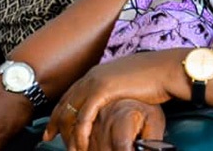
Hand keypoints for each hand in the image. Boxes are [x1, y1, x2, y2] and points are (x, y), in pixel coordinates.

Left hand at [46, 50, 184, 150]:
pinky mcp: (102, 91)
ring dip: (68, 133)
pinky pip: (84, 117)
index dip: (61, 109)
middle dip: (55, 122)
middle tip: (47, 138)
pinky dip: (80, 133)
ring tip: (70, 148)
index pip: (71, 93)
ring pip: (71, 111)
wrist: (165, 69)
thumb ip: (115, 89)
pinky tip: (81, 145)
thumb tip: (114, 100)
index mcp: (97, 72)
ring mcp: (95, 81)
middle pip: (65, 101)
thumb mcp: (128, 81)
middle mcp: (92, 75)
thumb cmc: (154, 76)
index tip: (54, 125)